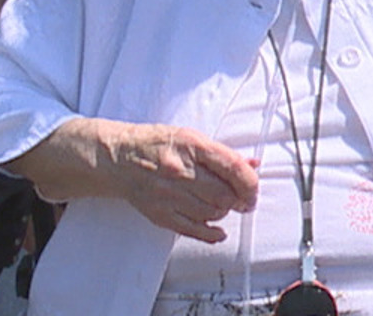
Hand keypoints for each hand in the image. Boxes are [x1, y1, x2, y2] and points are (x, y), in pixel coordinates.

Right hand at [98, 122, 259, 242]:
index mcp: (192, 146)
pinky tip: (218, 230)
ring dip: (224, 211)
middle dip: (240, 200)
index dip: (251, 183)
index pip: (233, 168)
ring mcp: (168, 195)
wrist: (118, 158)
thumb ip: (223, 154)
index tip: (254, 189)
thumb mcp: (192, 138)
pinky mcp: (159, 213)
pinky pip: (192, 229)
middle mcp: (180, 171)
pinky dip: (211, 232)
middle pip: (224, 195)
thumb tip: (253, 165)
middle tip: (243, 200)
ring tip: (223, 205)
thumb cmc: (157, 144)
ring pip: (212, 213)